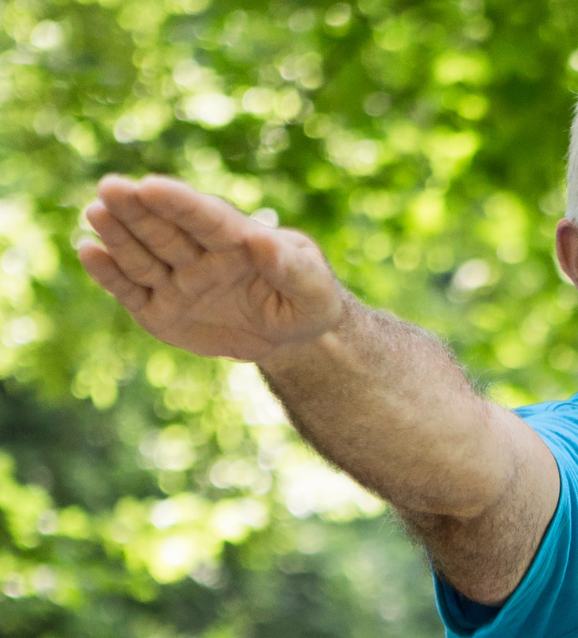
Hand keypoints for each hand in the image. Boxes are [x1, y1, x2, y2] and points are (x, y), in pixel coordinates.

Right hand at [77, 175, 343, 361]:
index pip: (206, 218)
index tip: (152, 185)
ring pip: (142, 256)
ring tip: (96, 211)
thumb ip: (291, 267)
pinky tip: (88, 250)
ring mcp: (176, 281)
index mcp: (237, 241)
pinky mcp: (157, 309)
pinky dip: (109, 273)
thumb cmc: (309, 301)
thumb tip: (263, 239)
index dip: (180, 203)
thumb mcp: (314, 289)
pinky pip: (130, 291)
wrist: (291, 336)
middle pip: (166, 230)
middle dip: (139, 209)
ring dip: (118, 234)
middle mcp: (200, 255)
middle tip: (111, 187)